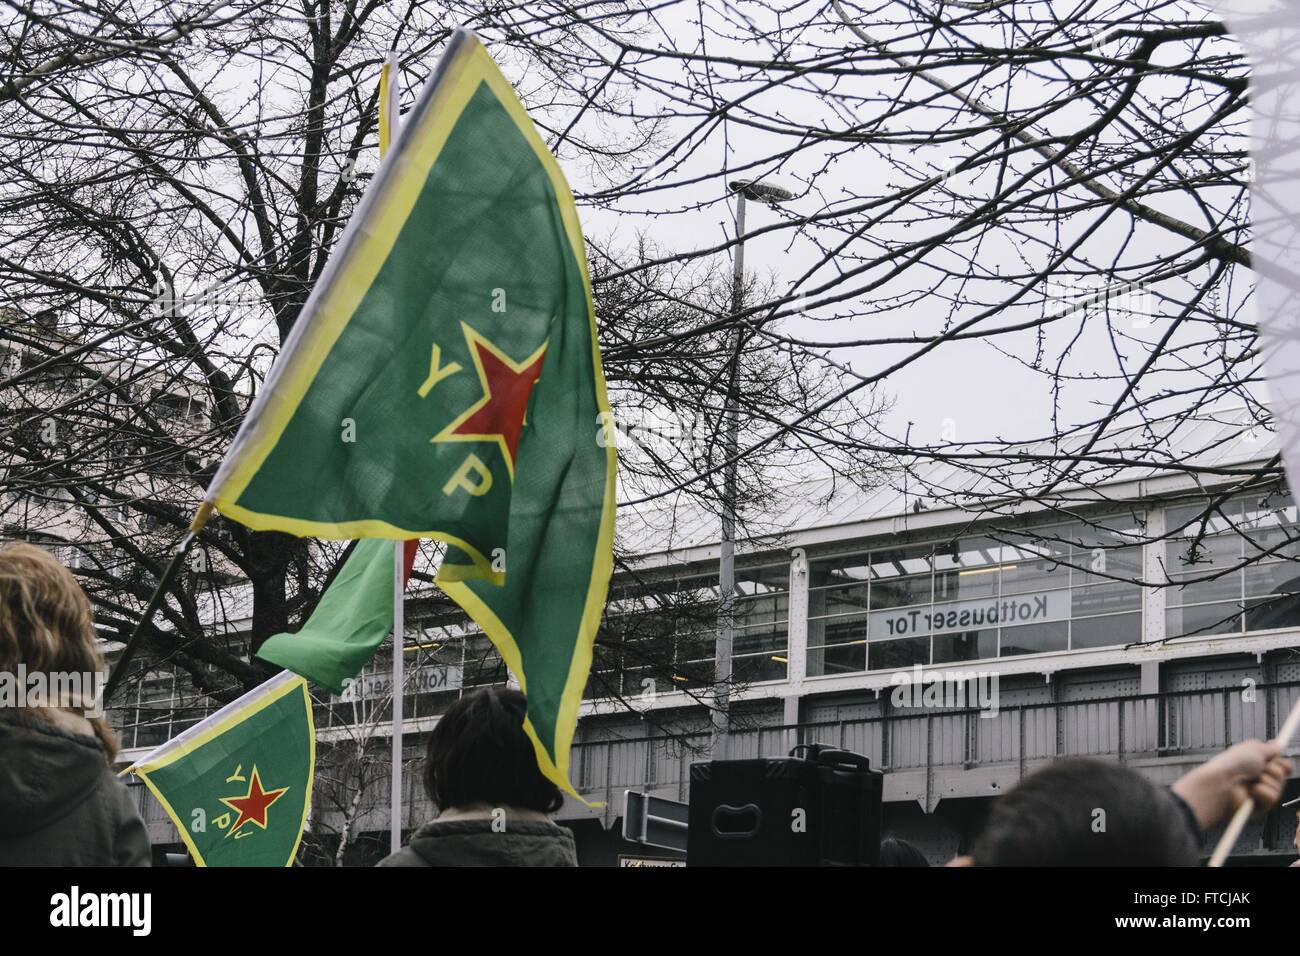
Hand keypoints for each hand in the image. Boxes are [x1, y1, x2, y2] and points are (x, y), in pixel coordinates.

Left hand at [1172, 740, 1292, 830]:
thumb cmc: (1234, 763)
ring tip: (1254, 779)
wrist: (1222, 781)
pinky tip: (1253, 791)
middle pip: (1281, 776)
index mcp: (1254, 764)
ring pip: (1279, 787)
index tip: (1284, 763)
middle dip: (1275, 770)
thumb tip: (1278, 746)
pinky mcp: (1257, 807)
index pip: (1277, 765)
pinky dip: (1264, 792)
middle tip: (1263, 769)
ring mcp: (1257, 793)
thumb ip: (1270, 748)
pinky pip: (1273, 799)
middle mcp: (1256, 778)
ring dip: (1268, 780)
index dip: (1283, 764)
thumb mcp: (1254, 748)